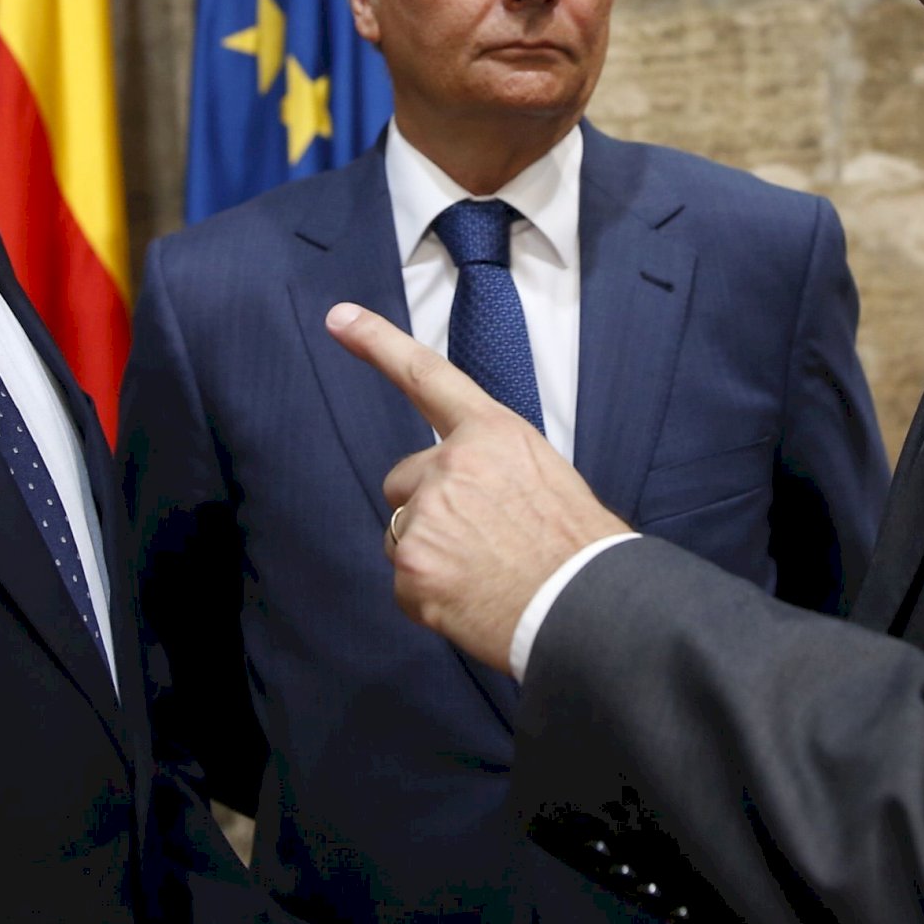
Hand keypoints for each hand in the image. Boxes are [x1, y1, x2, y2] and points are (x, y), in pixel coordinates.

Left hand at [327, 303, 627, 673]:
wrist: (584, 607)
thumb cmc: (577, 548)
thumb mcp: (547, 477)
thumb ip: (494, 468)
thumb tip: (474, 493)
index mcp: (492, 434)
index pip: (426, 376)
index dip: (378, 343)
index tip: (339, 317)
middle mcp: (451, 465)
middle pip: (404, 479)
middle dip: (428, 507)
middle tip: (479, 541)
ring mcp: (426, 516)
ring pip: (402, 533)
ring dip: (430, 554)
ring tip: (483, 574)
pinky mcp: (412, 568)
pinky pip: (404, 582)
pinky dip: (430, 596)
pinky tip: (470, 600)